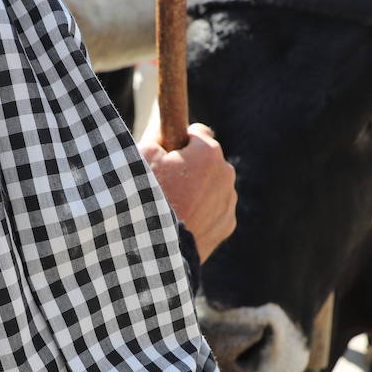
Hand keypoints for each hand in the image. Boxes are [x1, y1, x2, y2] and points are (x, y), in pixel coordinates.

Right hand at [139, 123, 236, 261]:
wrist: (152, 250)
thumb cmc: (145, 197)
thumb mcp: (142, 155)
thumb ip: (158, 132)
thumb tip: (166, 120)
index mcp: (208, 152)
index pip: (197, 133)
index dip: (177, 143)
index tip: (165, 156)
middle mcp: (226, 174)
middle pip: (206, 160)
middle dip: (189, 168)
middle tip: (162, 185)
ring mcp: (229, 201)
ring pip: (211, 186)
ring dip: (196, 190)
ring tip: (170, 206)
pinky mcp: (227, 226)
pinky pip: (214, 209)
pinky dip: (201, 212)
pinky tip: (181, 221)